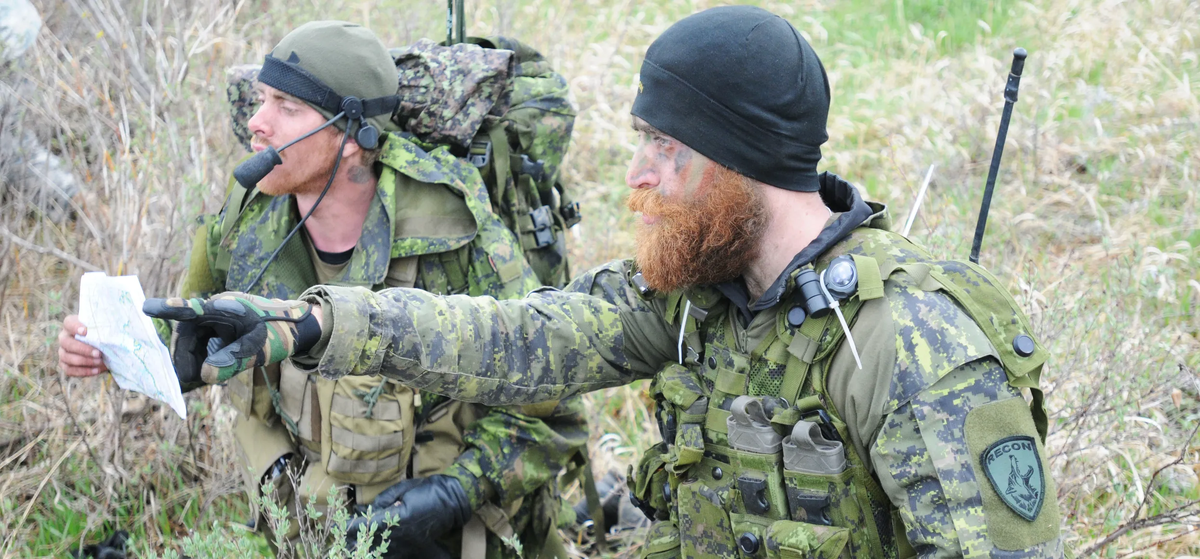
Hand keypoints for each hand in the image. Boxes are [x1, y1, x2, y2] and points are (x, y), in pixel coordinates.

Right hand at [58, 315, 108, 376]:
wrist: (106, 348)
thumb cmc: (106, 334)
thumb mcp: (108, 329)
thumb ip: (107, 328)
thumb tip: (111, 334)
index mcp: (72, 325)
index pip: (68, 323)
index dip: (75, 327)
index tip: (85, 331)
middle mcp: (64, 337)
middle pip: (66, 342)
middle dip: (83, 349)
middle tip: (98, 353)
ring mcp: (63, 351)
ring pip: (66, 357)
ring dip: (84, 361)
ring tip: (100, 362)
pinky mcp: (65, 364)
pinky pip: (69, 370)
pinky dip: (83, 371)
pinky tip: (96, 370)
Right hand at [143, 292, 319, 383]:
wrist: (296, 328)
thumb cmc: (280, 333)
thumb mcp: (259, 349)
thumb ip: (233, 361)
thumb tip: (203, 376)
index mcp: (226, 308)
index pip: (194, 308)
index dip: (170, 308)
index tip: (147, 307)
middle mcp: (216, 309)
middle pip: (187, 333)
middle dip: (184, 356)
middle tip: (187, 379)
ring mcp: (215, 318)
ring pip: (192, 341)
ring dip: (193, 359)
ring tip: (203, 378)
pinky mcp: (216, 327)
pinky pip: (201, 344)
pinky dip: (202, 359)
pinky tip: (211, 371)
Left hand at [345, 475, 471, 558]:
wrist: (452, 500)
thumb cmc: (428, 489)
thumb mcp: (404, 488)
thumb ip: (384, 500)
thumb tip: (367, 509)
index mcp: (398, 518)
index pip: (367, 525)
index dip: (351, 526)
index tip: (340, 525)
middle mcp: (401, 534)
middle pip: (370, 542)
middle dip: (354, 541)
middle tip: (341, 539)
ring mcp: (408, 543)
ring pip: (381, 553)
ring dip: (366, 550)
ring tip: (351, 549)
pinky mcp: (413, 547)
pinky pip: (394, 556)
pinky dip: (382, 555)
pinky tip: (372, 553)